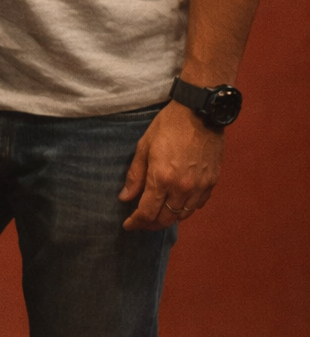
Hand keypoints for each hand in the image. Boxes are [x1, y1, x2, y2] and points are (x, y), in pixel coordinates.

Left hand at [119, 102, 224, 229]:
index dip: (136, 222)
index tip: (128, 225)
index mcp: (162, 179)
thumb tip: (125, 197)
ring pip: (182, 215)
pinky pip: (197, 205)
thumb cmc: (168, 126)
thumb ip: (135, 176)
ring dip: (169, 217)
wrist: (200, 112)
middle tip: (141, 222)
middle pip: (165, 219)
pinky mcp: (212, 182)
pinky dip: (186, 208)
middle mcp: (182, 188)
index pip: (147, 213)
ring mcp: (199, 186)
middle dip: (150, 224)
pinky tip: (177, 202)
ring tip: (158, 212)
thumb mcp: (144, 147)